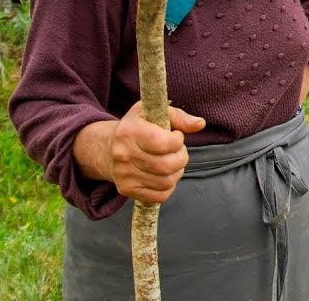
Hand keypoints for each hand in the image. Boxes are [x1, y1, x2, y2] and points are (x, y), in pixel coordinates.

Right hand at [74, 101, 205, 203]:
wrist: (108, 148)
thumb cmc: (137, 127)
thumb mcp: (152, 113)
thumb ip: (178, 116)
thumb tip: (200, 124)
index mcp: (129, 131)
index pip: (164, 143)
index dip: (178, 141)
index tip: (176, 136)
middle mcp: (123, 154)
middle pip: (167, 166)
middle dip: (181, 158)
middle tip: (178, 151)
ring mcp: (124, 175)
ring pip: (166, 182)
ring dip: (177, 172)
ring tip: (172, 162)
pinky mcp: (126, 190)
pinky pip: (160, 196)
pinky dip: (169, 187)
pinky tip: (165, 175)